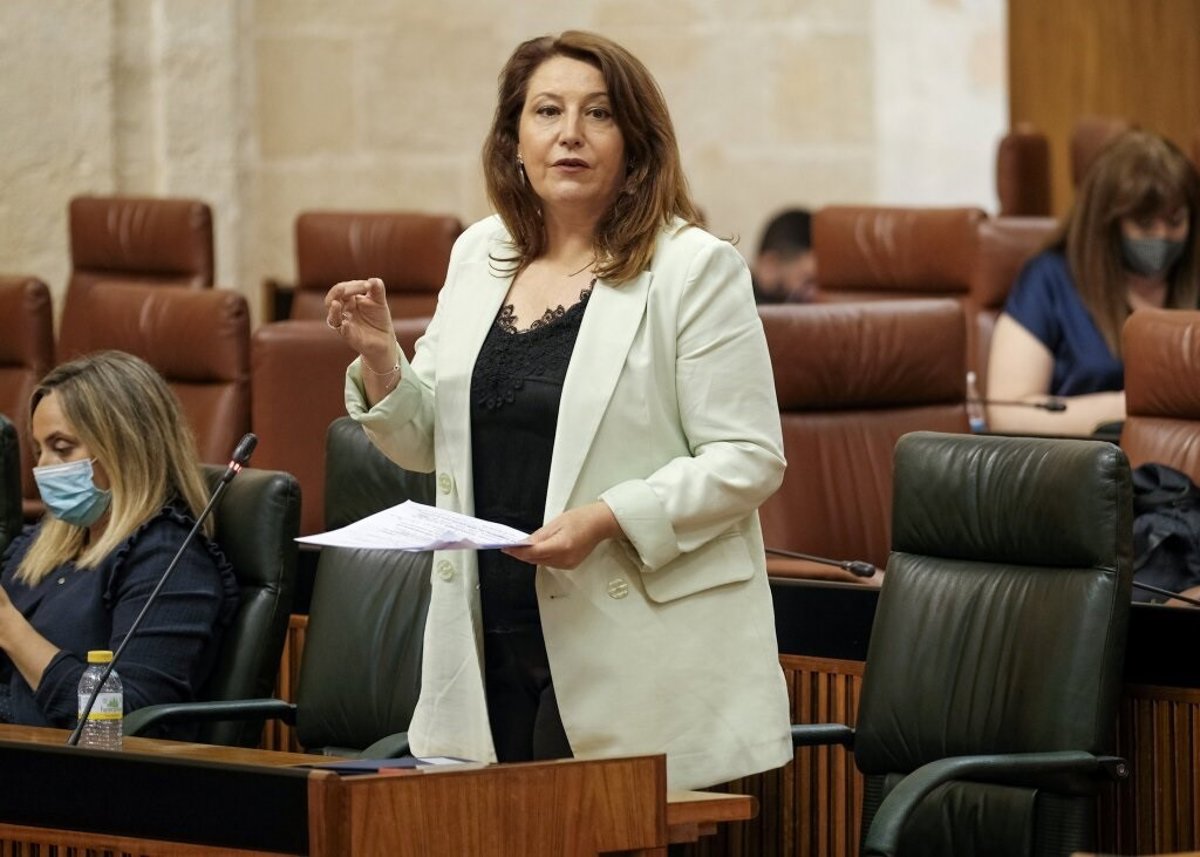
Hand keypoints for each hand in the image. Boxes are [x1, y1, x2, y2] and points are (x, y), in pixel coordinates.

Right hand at [325, 277, 396, 370]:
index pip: (344, 289)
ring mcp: (345, 325)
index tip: (369, 286)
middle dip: (336, 293)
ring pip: (333, 318)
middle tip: (343, 289)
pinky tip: (346, 324)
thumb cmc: (379, 318)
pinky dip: (344, 328)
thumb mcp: (379, 302)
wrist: (385, 339)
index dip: (354, 285)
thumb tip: (372, 279)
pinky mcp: (351, 338)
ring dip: (333, 311)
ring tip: (336, 304)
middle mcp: (343, 311)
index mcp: (349, 300)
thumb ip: (377, 289)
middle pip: (333, 299)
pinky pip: (343, 333)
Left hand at [502, 502, 622, 569]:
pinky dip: (541, 558)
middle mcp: (565, 558)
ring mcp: (568, 564)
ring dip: (531, 557)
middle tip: (510, 547)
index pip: (533, 552)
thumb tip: (524, 543)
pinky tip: (536, 551)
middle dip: (522, 554)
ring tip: (520, 548)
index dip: (518, 552)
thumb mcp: (556, 522)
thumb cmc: (583, 518)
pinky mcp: (569, 565)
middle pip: (536, 560)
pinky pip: (550, 563)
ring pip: (541, 563)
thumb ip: (539, 536)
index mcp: (562, 545)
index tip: (507, 548)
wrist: (600, 524)